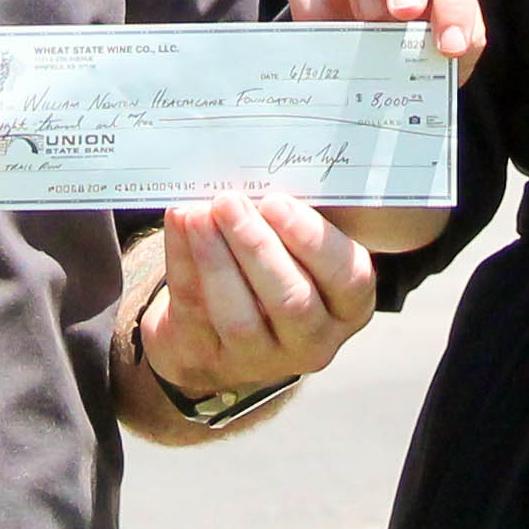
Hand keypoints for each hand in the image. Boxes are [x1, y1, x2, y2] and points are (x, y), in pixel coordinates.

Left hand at [135, 191, 379, 409]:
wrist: (218, 330)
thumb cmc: (272, 271)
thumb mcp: (298, 252)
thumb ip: (293, 221)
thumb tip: (262, 168)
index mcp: (346, 307)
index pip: (348, 279)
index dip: (313, 241)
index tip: (276, 202)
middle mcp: (312, 341)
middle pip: (291, 301)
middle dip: (257, 246)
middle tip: (229, 202)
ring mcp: (259, 360)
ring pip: (240, 318)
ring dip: (216, 260)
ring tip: (197, 214)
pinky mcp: (208, 359)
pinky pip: (195, 311)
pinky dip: (184, 263)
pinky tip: (179, 223)